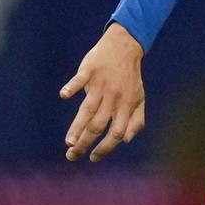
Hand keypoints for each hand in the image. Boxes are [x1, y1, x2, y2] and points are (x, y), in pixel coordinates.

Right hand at [61, 24, 147, 162]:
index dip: (106, 147)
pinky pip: (79, 80)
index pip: (117, 133)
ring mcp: (100, 84)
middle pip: (98, 125)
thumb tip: (126, 140)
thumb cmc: (130, 77)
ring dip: (77, 127)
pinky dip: (72, 87)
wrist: (125, 48)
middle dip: (85, 143)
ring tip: (68, 142)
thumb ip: (136, 120)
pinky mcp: (89, 70)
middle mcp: (114, 97)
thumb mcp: (140, 99)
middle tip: (72, 156)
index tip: (93, 157)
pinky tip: (64, 95)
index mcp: (127, 106)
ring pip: (87, 109)